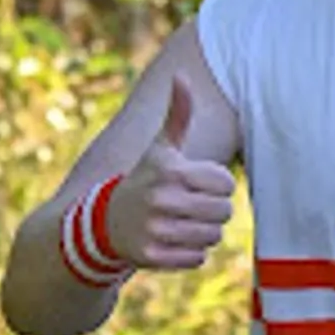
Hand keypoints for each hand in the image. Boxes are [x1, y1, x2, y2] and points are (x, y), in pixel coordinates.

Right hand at [107, 75, 236, 269]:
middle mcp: (160, 199)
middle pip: (224, 212)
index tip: (195, 184)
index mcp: (170, 170)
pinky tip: (170, 240)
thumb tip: (181, 76)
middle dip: (212, 210)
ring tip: (179, 222)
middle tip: (189, 206)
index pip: (227, 184)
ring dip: (203, 232)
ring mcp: (155, 229)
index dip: (216, 185)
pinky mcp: (152, 257)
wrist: (107, 221)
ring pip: (213, 236)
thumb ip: (178, 114)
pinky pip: (197, 259)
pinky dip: (189, 253)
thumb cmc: (146, 179)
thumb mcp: (161, 148)